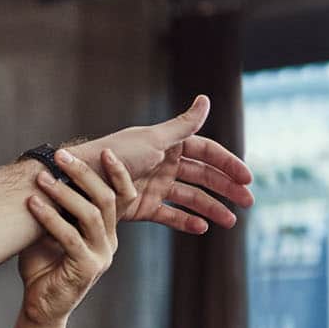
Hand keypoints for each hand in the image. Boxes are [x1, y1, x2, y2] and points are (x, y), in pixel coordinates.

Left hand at [19, 148, 137, 325]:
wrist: (40, 306)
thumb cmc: (44, 266)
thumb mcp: (52, 230)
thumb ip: (57, 206)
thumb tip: (44, 170)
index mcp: (106, 231)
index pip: (122, 197)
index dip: (118, 173)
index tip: (105, 150)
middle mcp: (108, 242)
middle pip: (106, 199)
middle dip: (85, 174)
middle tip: (62, 155)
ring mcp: (100, 256)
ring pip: (90, 215)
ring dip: (64, 193)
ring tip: (42, 179)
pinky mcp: (86, 269)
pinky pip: (69, 237)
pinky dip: (50, 217)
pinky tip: (33, 204)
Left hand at [65, 95, 253, 233]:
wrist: (79, 180)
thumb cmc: (115, 156)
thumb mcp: (153, 140)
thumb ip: (183, 125)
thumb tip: (206, 99)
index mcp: (168, 144)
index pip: (206, 152)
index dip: (227, 164)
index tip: (247, 179)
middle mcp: (163, 163)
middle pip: (203, 176)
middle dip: (226, 188)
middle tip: (248, 203)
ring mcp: (154, 186)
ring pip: (190, 197)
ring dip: (211, 208)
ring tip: (231, 221)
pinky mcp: (143, 207)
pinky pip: (170, 214)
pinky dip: (186, 221)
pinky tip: (203, 229)